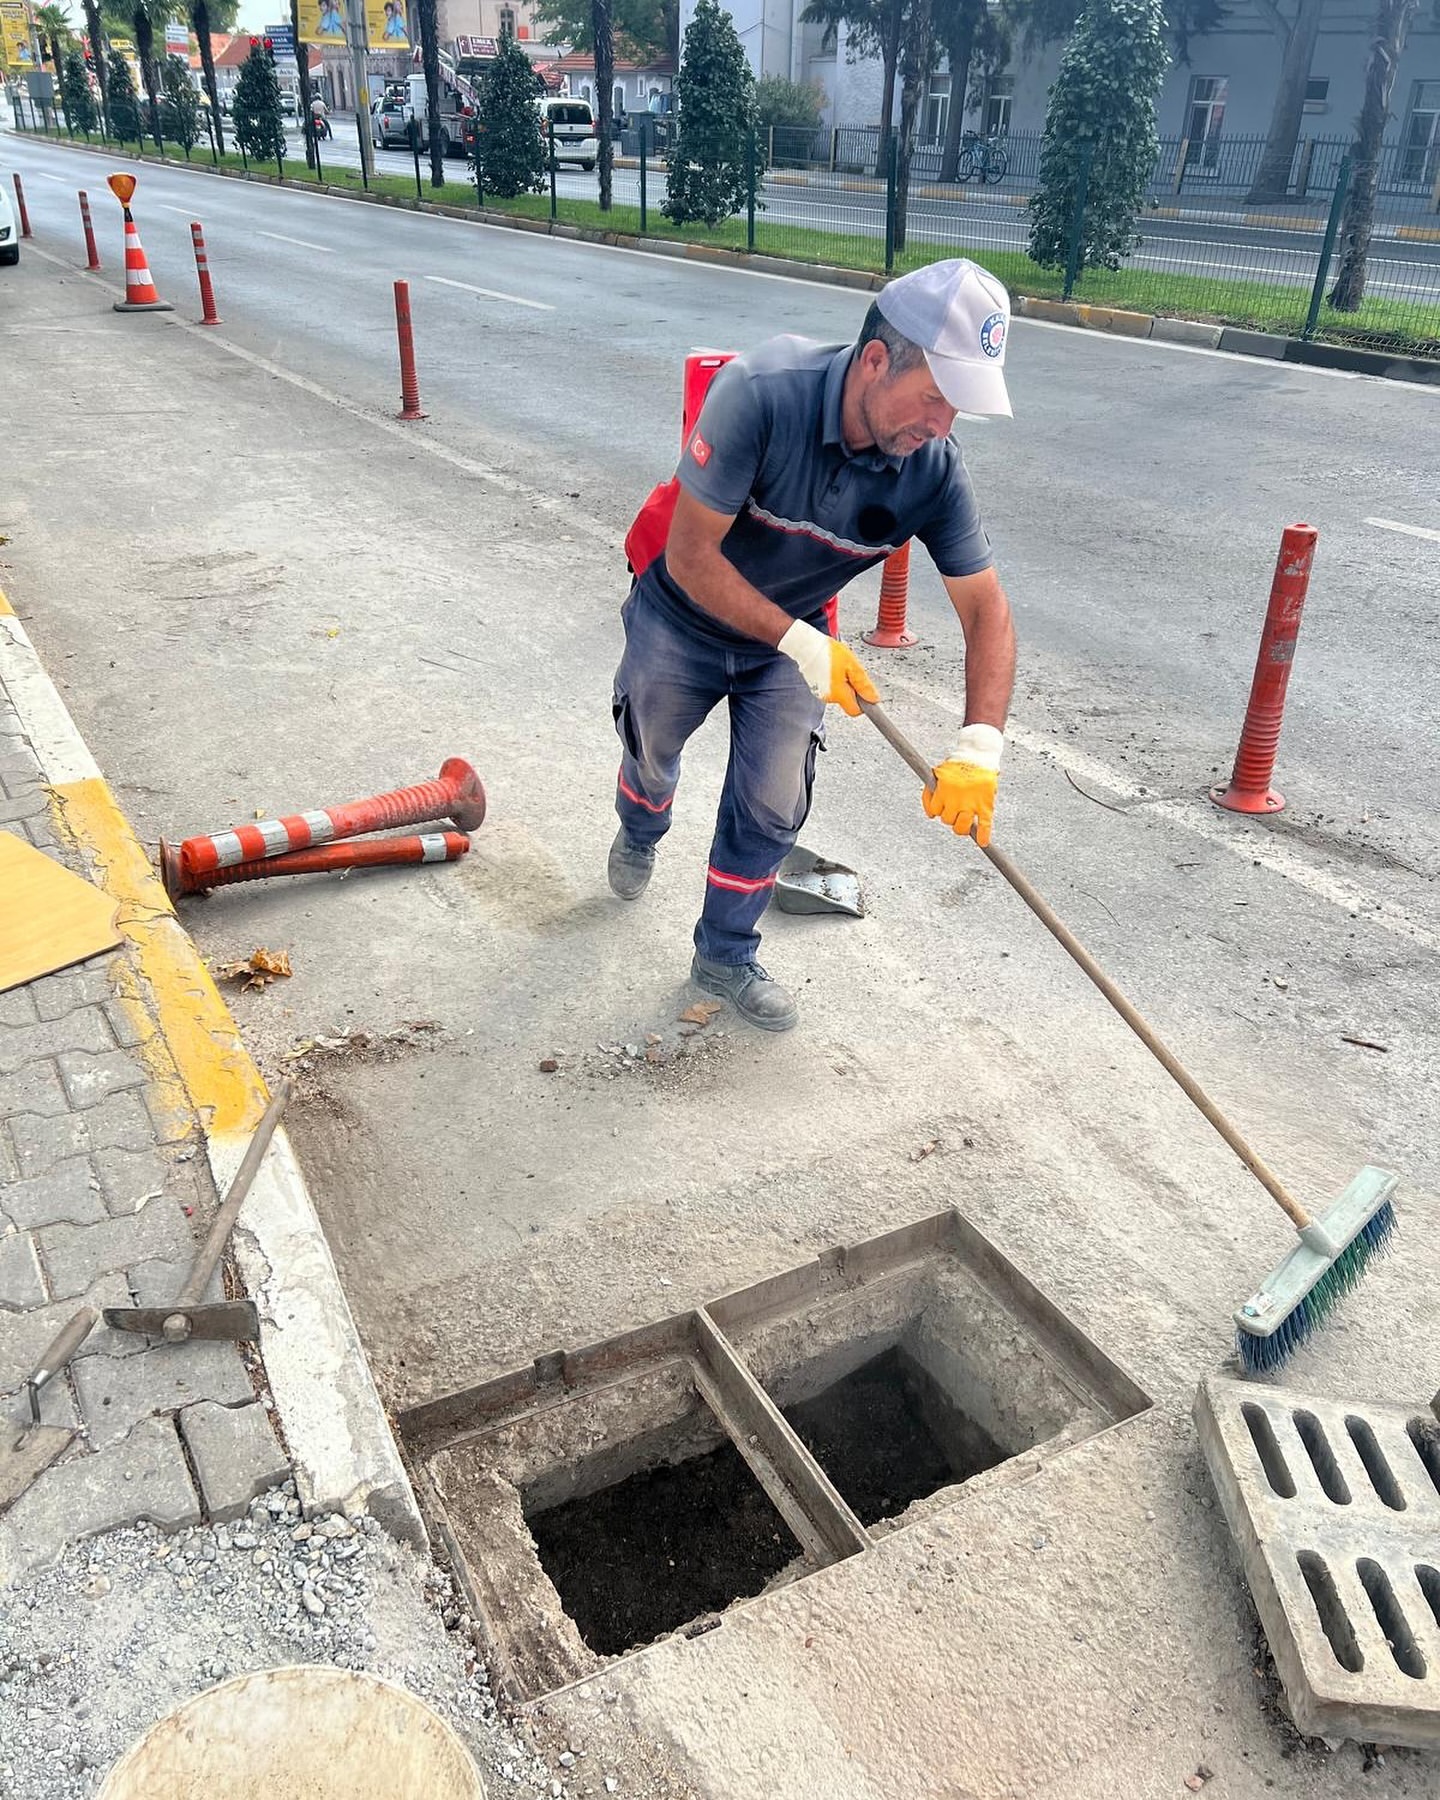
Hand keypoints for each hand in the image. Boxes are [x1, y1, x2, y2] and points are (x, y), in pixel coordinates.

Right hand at [778, 620, 878, 717]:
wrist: (807, 646)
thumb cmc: (828, 652)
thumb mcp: (852, 666)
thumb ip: (863, 684)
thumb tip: (873, 699)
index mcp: (838, 694)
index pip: (855, 711)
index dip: (863, 703)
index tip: (864, 691)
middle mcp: (828, 698)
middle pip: (847, 700)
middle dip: (852, 688)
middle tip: (850, 672)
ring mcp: (820, 693)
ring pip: (839, 693)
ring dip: (843, 683)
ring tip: (839, 667)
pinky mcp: (815, 687)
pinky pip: (830, 688)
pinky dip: (833, 680)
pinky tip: (831, 667)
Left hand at [922, 724, 1003, 845]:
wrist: (978, 752)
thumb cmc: (957, 763)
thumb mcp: (939, 772)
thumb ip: (932, 789)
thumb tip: (930, 813)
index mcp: (942, 790)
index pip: (934, 811)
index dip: (936, 810)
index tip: (939, 809)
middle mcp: (955, 799)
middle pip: (947, 820)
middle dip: (949, 816)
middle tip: (955, 810)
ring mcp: (971, 803)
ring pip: (961, 826)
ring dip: (961, 827)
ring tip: (964, 823)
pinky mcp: (986, 804)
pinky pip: (985, 824)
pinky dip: (984, 834)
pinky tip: (983, 842)